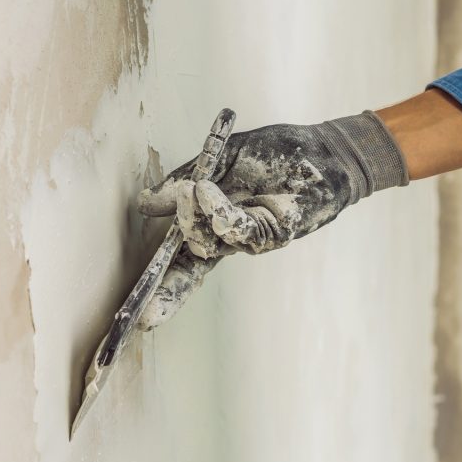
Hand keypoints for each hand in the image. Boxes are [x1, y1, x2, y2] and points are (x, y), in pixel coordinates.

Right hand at [134, 112, 407, 329]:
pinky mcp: (274, 234)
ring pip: (208, 246)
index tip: (138, 313)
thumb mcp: (220, 156)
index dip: (160, 285)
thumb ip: (184, 177)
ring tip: (191, 188)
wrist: (323, 148)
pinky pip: (236, 230)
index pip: (180, 258)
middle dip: (169, 293)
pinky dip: (216, 211)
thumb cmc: (276, 153)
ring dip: (191, 219)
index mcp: (212, 221)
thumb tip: (147, 202)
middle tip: (149, 313)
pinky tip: (205, 189)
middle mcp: (229, 237)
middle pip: (191, 271)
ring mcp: (251, 238)